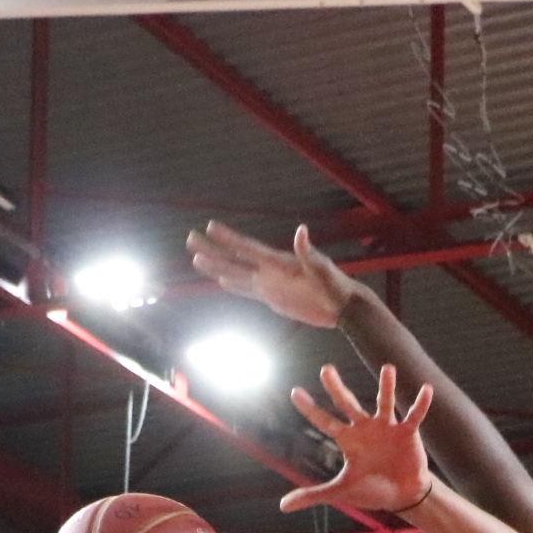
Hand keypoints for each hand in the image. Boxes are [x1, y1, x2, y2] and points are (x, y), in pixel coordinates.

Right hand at [189, 220, 356, 327]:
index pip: (247, 248)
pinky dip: (233, 286)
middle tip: (190, 239)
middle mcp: (269, 270)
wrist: (342, 305)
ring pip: (236, 274)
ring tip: (196, 260)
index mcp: (278, 261)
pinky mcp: (273, 298)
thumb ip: (308, 251)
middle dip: (212, 249)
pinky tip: (221, 282)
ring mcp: (270, 284)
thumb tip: (301, 230)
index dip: (228, 238)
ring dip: (217, 267)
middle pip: (234, 258)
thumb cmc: (335, 285)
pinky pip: (248, 291)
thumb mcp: (322, 268)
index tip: (209, 227)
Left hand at [281, 364, 434, 515]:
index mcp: (348, 439)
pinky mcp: (408, 432)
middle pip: (347, 403)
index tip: (295, 392)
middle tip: (326, 369)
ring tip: (388, 368)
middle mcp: (365, 427)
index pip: (324, 421)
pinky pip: (414, 415)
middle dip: (336, 388)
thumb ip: (312, 495)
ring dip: (386, 386)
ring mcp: (387, 427)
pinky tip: (427, 389)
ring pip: (384, 402)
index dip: (310, 409)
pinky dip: (420, 404)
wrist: (401, 495)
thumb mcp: (340, 491)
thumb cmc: (370, 489)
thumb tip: (283, 506)